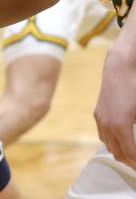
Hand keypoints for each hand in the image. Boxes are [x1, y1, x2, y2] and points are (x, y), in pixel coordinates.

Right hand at [94, 47, 135, 168]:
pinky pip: (103, 135)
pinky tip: (122, 140)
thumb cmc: (135, 86)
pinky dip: (112, 142)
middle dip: (130, 162)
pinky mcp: (98, 113)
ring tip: (132, 156)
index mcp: (120, 125)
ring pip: (109, 145)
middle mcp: (107, 124)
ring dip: (120, 153)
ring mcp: (101, 118)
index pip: (130, 154)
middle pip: (118, 153)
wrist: (120, 67)